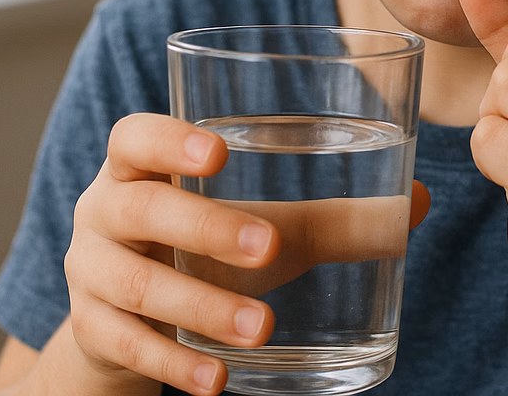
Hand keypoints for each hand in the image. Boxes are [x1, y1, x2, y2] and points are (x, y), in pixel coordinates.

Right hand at [64, 113, 430, 395]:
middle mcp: (105, 211)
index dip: (168, 137)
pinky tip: (219, 380)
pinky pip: (127, 347)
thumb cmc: (205, 246)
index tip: (220, 150)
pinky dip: (176, 364)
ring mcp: (90, 274)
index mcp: (141, 167)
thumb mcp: (256, 223)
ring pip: (137, 284)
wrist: (127, 319)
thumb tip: (417, 203)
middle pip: (140, 208)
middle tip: (270, 247)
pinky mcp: (93, 333)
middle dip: (205, 228)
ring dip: (203, 308)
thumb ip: (328, 215)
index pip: (134, 136)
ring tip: (265, 329)